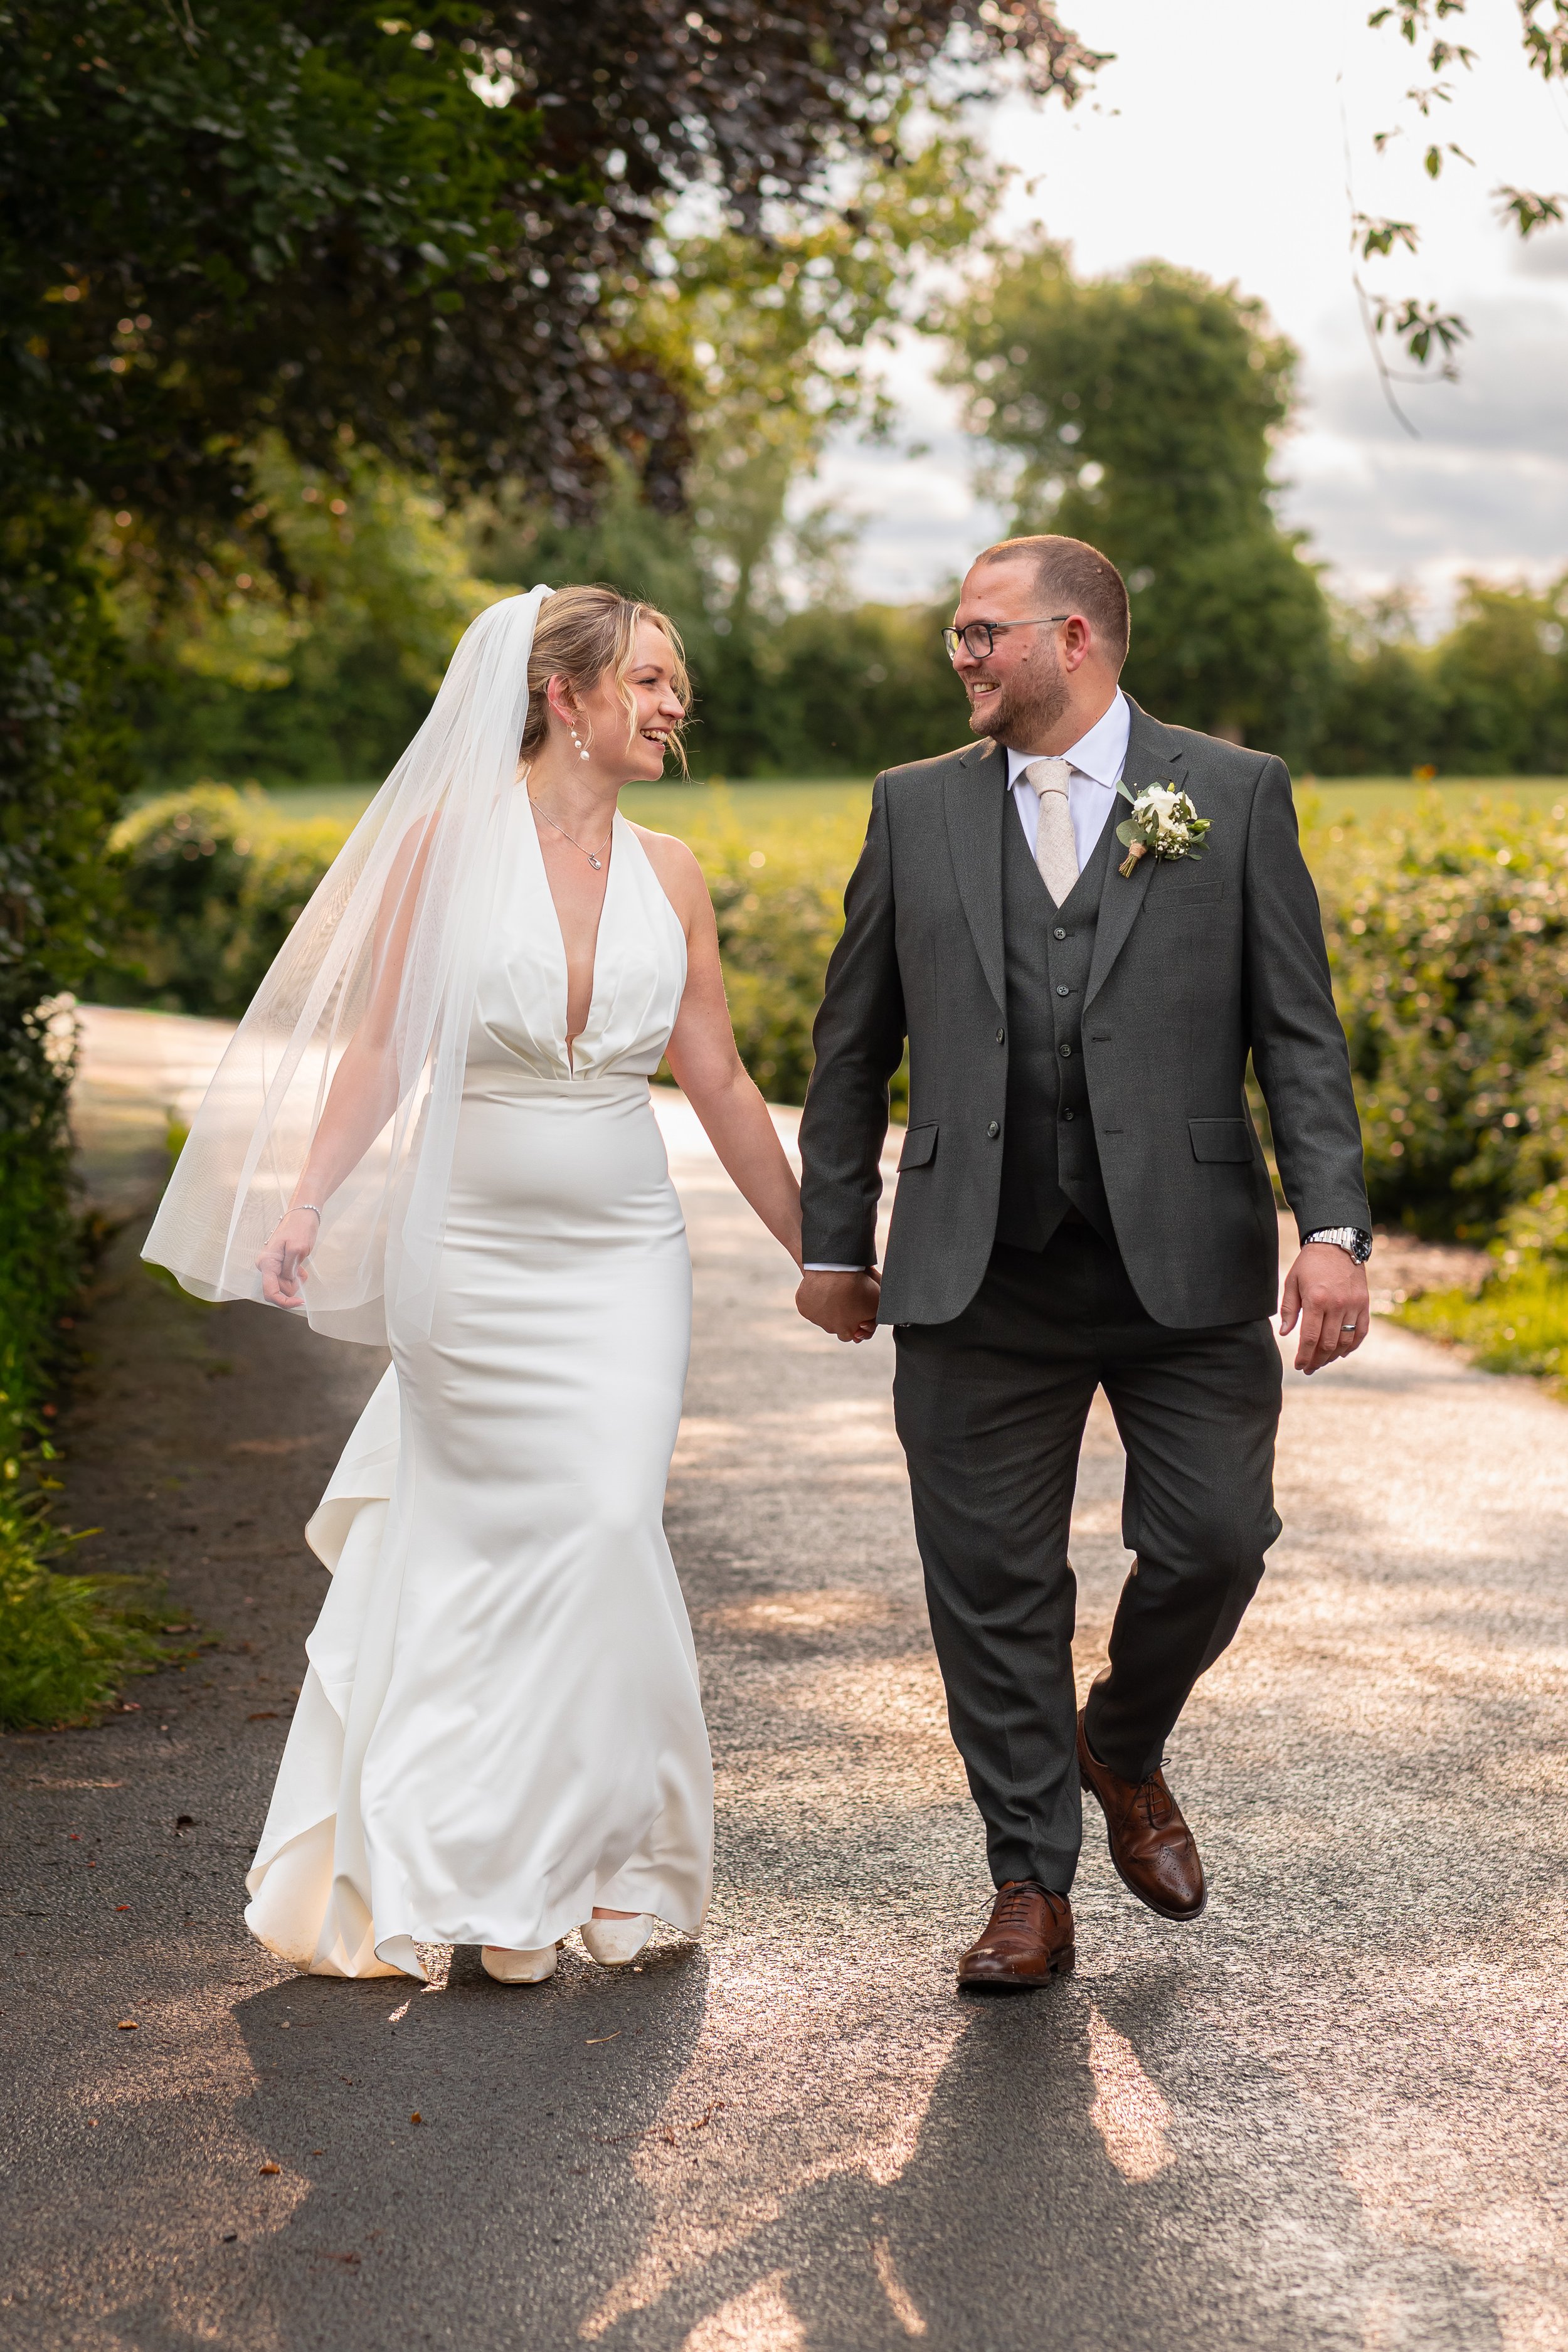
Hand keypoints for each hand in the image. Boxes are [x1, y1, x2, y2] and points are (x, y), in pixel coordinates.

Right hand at [255, 1207, 319, 1309]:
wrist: (302, 1215)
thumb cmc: (300, 1228)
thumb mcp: (298, 1249)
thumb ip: (290, 1269)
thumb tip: (287, 1281)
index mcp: (266, 1264)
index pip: (270, 1293)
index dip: (285, 1302)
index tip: (300, 1301)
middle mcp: (265, 1266)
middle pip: (278, 1291)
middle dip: (293, 1286)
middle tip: (302, 1271)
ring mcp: (271, 1266)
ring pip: (284, 1286)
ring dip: (295, 1280)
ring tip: (301, 1265)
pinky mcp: (278, 1265)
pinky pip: (287, 1279)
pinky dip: (296, 1277)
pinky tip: (300, 1267)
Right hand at [795, 1269, 880, 1342]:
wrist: (837, 1271)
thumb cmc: (858, 1287)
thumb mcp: (875, 1306)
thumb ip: (872, 1320)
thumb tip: (867, 1324)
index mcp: (847, 1332)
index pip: (851, 1335)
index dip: (855, 1324)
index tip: (856, 1311)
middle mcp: (830, 1328)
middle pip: (835, 1326)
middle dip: (840, 1317)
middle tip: (845, 1300)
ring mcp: (815, 1318)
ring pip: (822, 1316)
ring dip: (827, 1307)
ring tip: (834, 1291)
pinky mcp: (804, 1307)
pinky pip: (810, 1305)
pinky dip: (815, 1298)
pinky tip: (822, 1288)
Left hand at [1279, 1243, 1368, 1373]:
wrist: (1337, 1243)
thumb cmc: (1310, 1263)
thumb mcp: (1292, 1282)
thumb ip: (1289, 1309)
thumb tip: (1285, 1334)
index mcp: (1316, 1299)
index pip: (1309, 1337)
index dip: (1304, 1355)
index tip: (1299, 1366)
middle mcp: (1337, 1304)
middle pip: (1328, 1343)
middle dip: (1317, 1360)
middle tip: (1309, 1368)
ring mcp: (1353, 1305)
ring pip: (1345, 1340)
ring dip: (1334, 1356)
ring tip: (1323, 1361)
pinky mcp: (1364, 1303)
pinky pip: (1361, 1331)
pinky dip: (1353, 1345)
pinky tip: (1342, 1352)